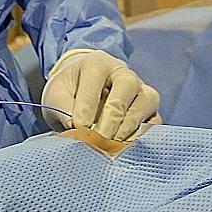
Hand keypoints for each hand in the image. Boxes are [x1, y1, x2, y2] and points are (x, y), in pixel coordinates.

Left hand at [42, 49, 160, 140]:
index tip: (79, 128)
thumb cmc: (68, 93)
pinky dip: (142, 136)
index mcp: (98, 62)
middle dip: (113, 116)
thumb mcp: (56, 96)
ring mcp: (141, 90)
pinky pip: (155, 121)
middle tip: (100, 139)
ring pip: (146, 101)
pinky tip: (125, 149)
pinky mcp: (151, 111)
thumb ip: (62, 108)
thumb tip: (76, 129)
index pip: (95, 78)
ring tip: (113, 146)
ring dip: (130, 126)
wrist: (81, 94)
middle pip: (127, 85)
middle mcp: (124, 72)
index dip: (87, 105)